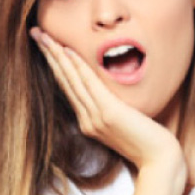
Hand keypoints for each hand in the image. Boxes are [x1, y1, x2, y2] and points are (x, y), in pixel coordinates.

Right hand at [30, 26, 184, 174]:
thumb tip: (111, 92)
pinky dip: (77, 68)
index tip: (45, 45)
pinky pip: (89, 86)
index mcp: (89, 122)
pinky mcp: (108, 114)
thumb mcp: (125, 123)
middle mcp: (87, 120)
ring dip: (57, 56)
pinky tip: (68, 52)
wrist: (160, 162)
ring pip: (71, 81)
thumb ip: (113, 109)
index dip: (55, 65)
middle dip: (49, 55)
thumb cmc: (148, 144)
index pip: (68, 88)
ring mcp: (96, 118)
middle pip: (64, 81)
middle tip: (35, 33)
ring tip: (45, 37)